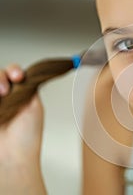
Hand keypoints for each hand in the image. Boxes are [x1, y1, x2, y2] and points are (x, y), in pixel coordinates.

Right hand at [0, 64, 46, 194]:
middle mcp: (4, 97)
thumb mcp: (34, 106)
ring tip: (0, 95)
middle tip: (5, 90)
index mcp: (19, 94)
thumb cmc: (27, 136)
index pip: (13, 74)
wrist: (14, 157)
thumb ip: (29, 87)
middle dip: (1, 77)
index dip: (14, 71)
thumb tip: (25, 73)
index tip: (18, 77)